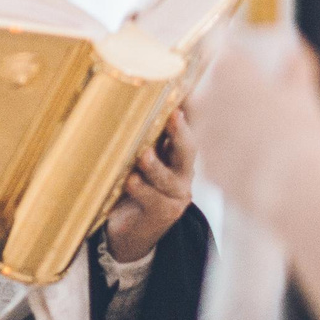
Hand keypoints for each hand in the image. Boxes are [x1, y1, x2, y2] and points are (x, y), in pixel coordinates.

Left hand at [102, 111, 195, 263]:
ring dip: (155, 165)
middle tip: (175, 114)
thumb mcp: (140, 155)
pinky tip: (131, 181)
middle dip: (182, 132)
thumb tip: (127, 96)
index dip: (192, 108)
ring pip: (169, 178)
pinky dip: (141, 189)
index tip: (187, 89)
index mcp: (178, 152)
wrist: (131, 230)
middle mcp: (183, 172)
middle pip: (189, 150)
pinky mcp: (163, 214)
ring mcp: (176, 194)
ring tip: (143, 155)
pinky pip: (153, 200)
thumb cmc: (134, 184)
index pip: (191, 126)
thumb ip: (141, 133)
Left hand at [182, 27, 319, 220]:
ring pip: (209, 121)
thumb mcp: (305, 95)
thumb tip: (294, 50)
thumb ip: (297, 68)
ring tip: (256, 135)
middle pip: (211, 86)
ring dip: (226, 123)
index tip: (241, 59)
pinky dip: (228, 154)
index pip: (218, 49)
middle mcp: (208, 98)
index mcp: (230, 72)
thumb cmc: (301, 135)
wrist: (291, 187)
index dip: (230, 52)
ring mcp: (203, 133)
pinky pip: (214, 152)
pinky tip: (252, 160)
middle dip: (229, 92)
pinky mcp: (205, 164)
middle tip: (255, 104)